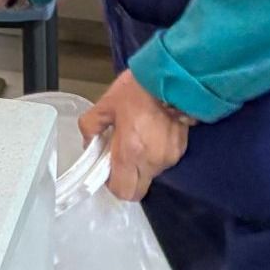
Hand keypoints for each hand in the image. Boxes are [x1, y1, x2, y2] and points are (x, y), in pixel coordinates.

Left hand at [78, 69, 189, 201]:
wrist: (172, 79)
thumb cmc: (138, 90)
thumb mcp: (105, 104)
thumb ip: (90, 125)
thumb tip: (89, 141)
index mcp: (130, 152)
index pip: (122, 190)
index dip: (112, 184)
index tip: (107, 169)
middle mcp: (151, 161)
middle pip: (137, 190)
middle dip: (127, 180)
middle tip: (120, 158)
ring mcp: (168, 157)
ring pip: (150, 175)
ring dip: (141, 165)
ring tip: (137, 138)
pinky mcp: (180, 150)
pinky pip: (162, 162)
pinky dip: (154, 155)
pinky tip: (151, 134)